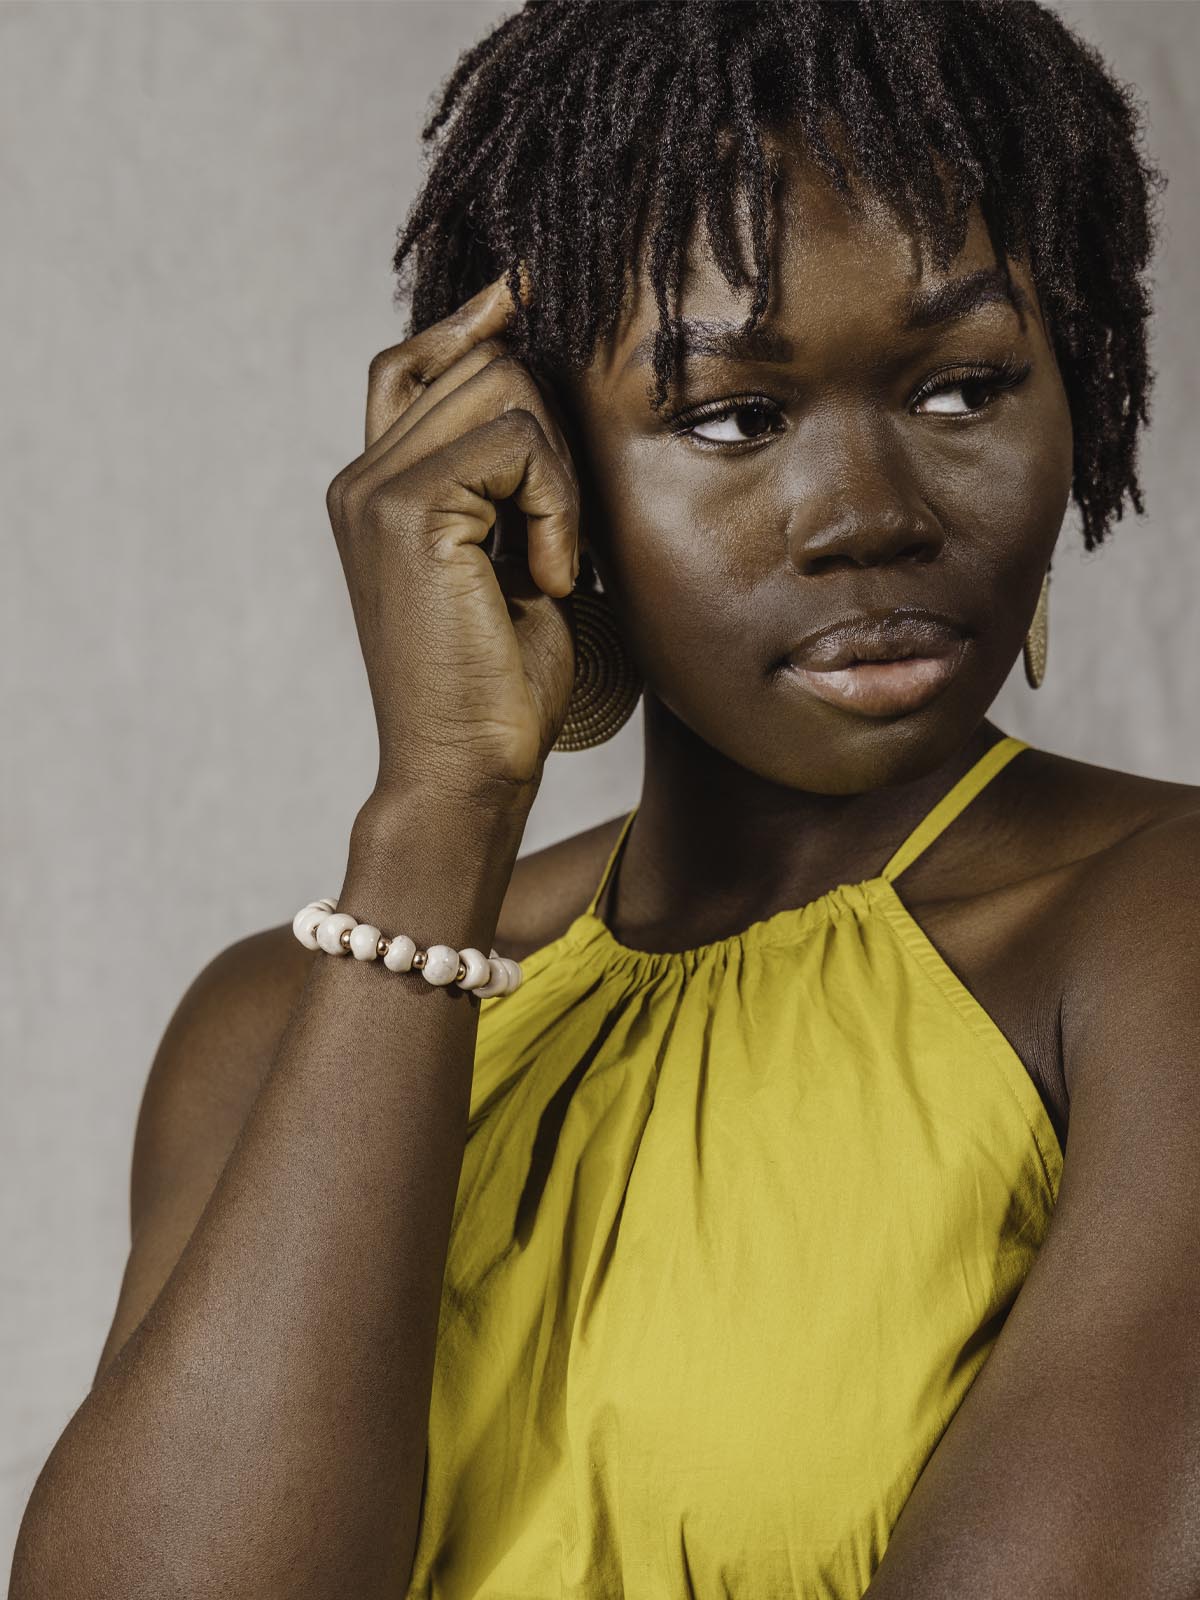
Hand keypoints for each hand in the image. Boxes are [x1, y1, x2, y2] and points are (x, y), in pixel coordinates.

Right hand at [325, 271, 580, 811]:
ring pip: (504, 384)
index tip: (535, 299)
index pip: (418, 359)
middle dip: (552, 431)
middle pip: (480, 359)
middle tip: (560, 534)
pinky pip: (518, 442)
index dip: (477, 323)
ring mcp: (374, 489)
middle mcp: (361, 477)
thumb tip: (548, 379)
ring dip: (560, 472)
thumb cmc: (499, 682)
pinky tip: (551, 579)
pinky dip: (559, 507)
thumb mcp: (515, 558)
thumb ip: (514, 476)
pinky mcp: (408, 510)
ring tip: (553, 560)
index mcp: (376, 487)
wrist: (467, 773)